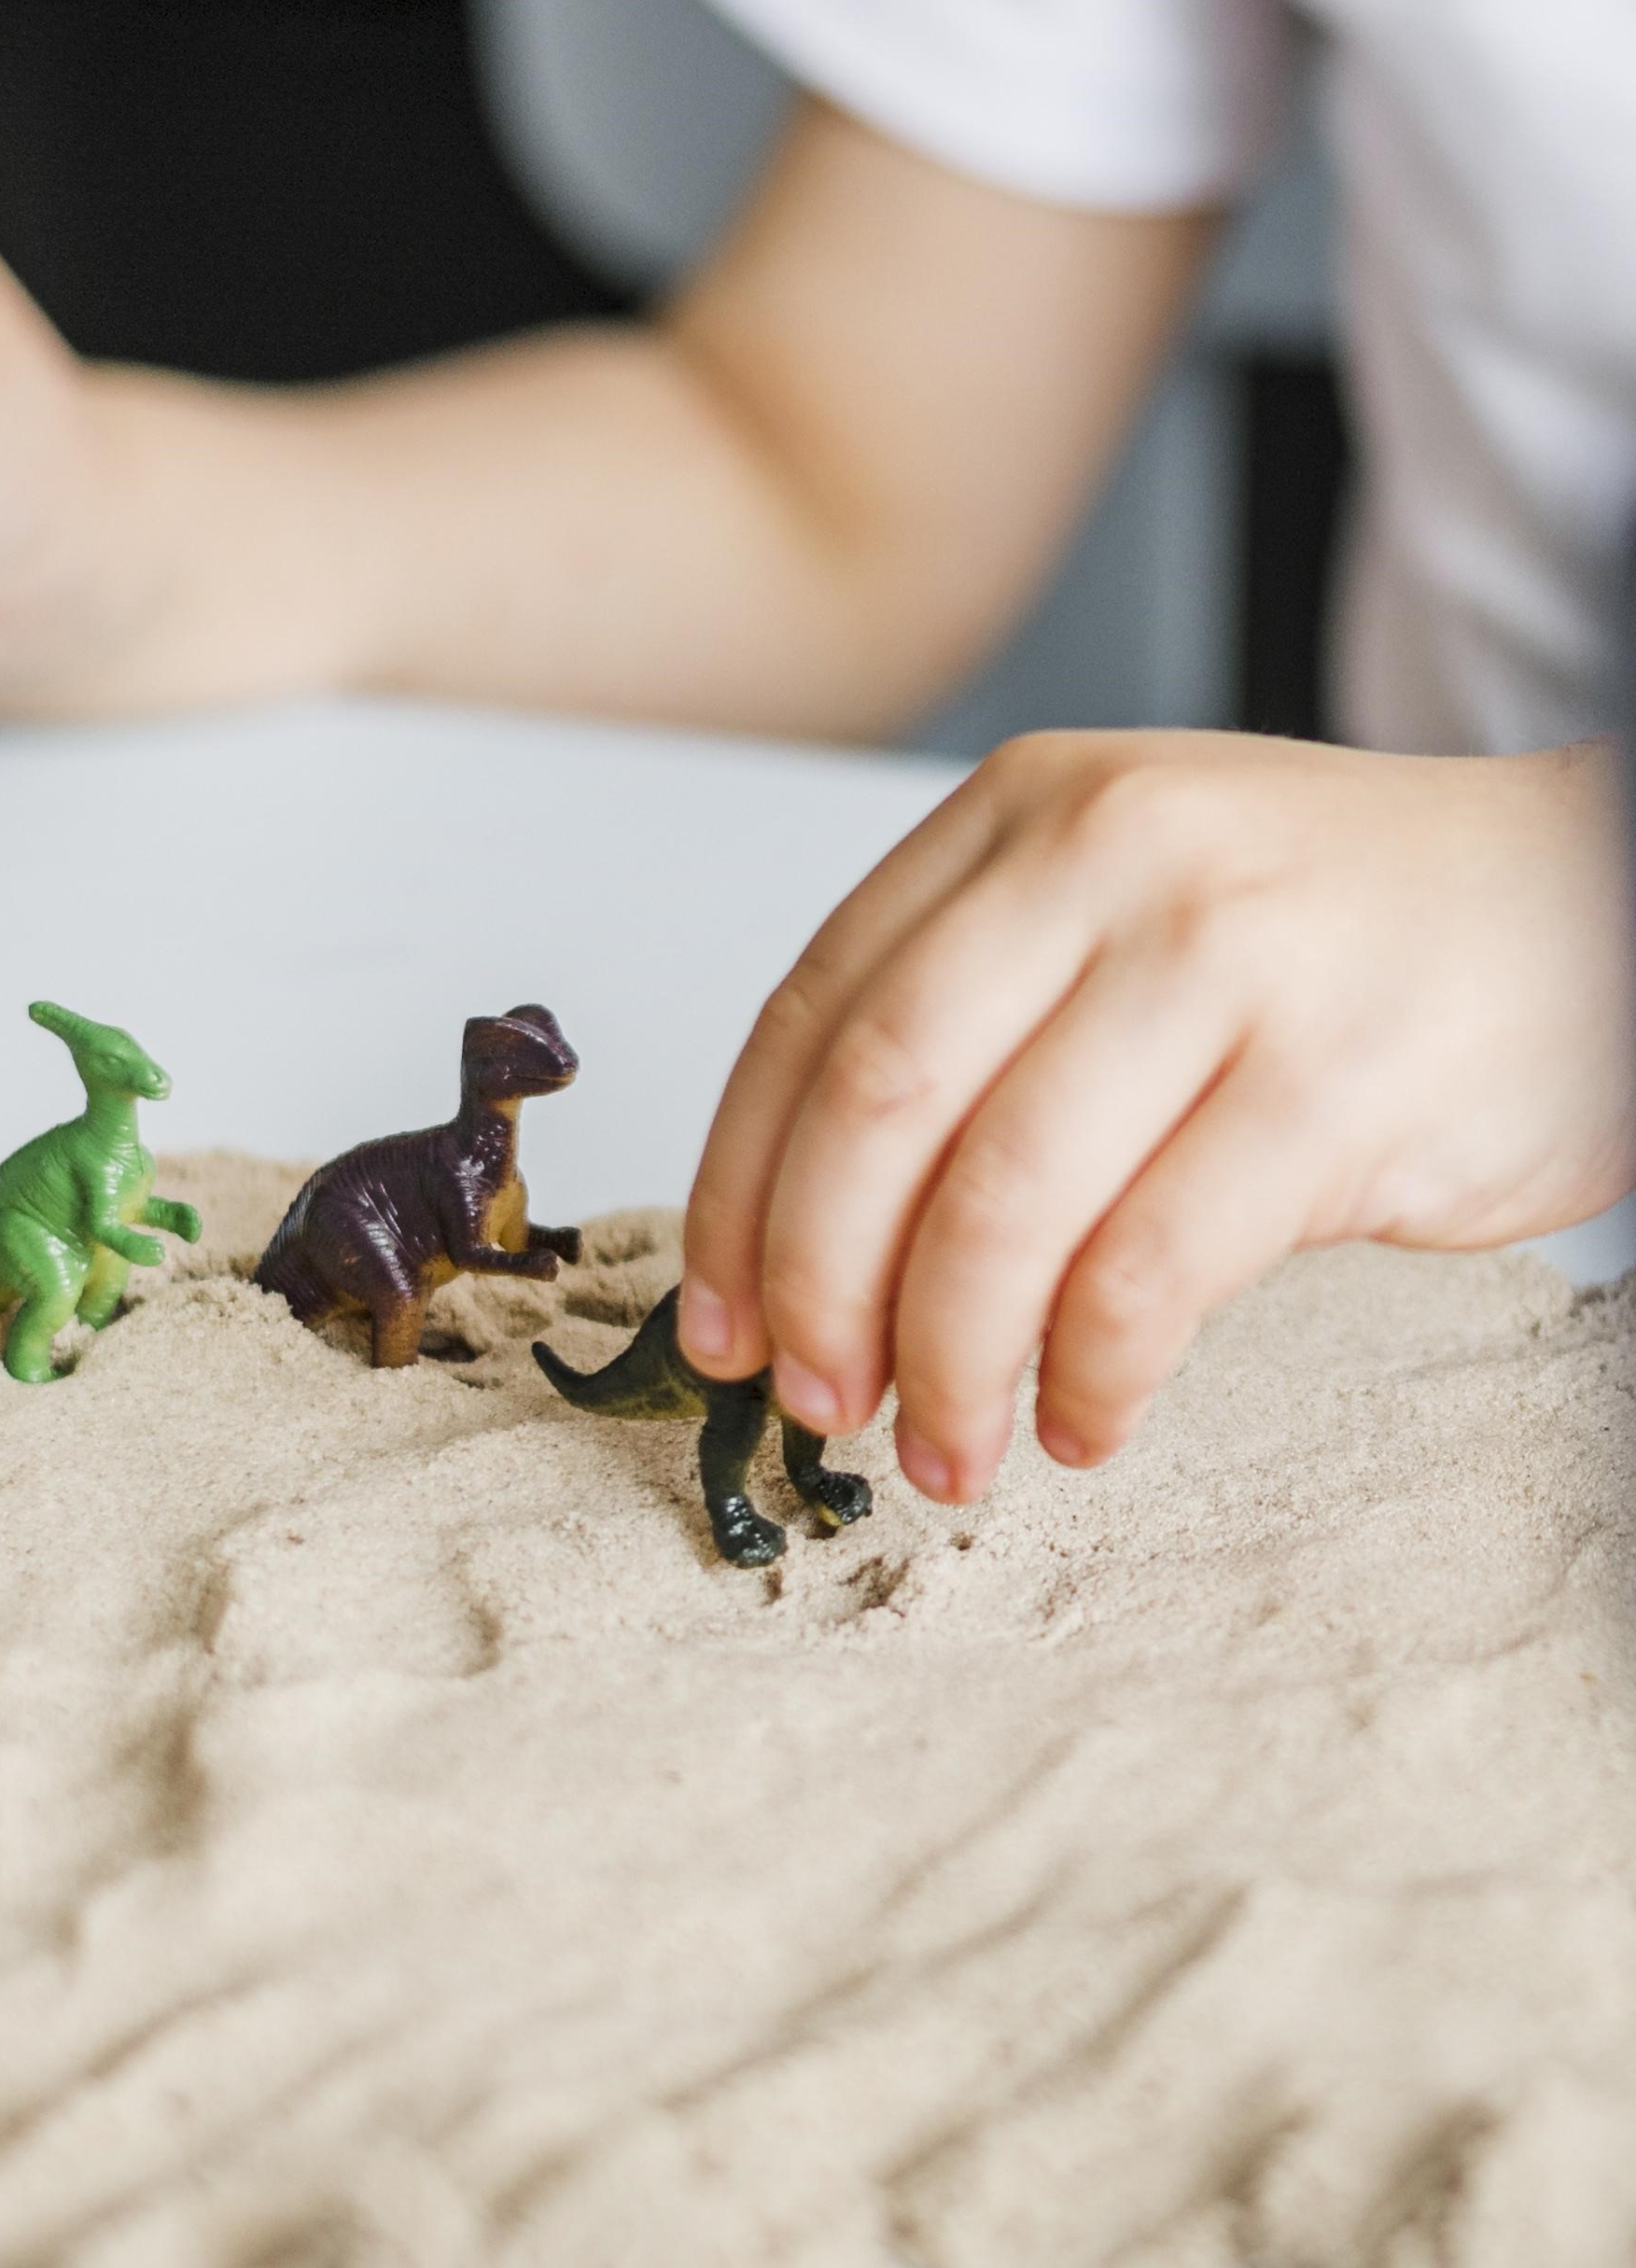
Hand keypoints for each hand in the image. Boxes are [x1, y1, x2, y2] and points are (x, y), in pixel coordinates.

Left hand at [678, 731, 1635, 1502]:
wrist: (1598, 902)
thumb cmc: (1342, 938)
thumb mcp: (1131, 907)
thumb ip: (982, 1022)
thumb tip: (813, 1250)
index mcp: (1025, 814)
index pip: (811, 1017)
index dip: (739, 1194)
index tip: (720, 1321)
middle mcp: (1111, 858)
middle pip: (878, 1110)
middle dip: (822, 1291)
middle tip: (821, 1404)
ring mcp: (1227, 962)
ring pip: (999, 1206)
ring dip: (948, 1364)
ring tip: (948, 1453)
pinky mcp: (1331, 1085)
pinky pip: (1147, 1274)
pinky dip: (1088, 1379)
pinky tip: (1083, 1422)